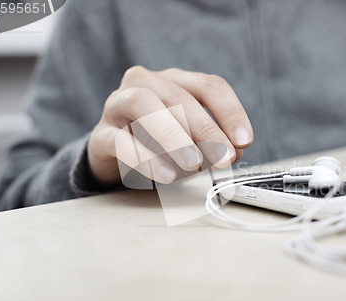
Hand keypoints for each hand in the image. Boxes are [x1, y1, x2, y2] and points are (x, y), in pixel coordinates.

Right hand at [88, 66, 253, 185]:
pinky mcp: (101, 133)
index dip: (231, 112)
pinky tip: (166, 176)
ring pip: (143, 104)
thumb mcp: (194, 141)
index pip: (209, 85)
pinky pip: (120, 140)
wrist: (115, 154)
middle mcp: (145, 83)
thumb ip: (214, 142)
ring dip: (173, 135)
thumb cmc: (161, 143)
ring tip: (193, 163)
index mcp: (175, 80)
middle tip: (223, 157)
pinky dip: (146, 159)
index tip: (244, 141)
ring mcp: (118, 105)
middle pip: (178, 96)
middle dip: (206, 129)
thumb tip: (234, 151)